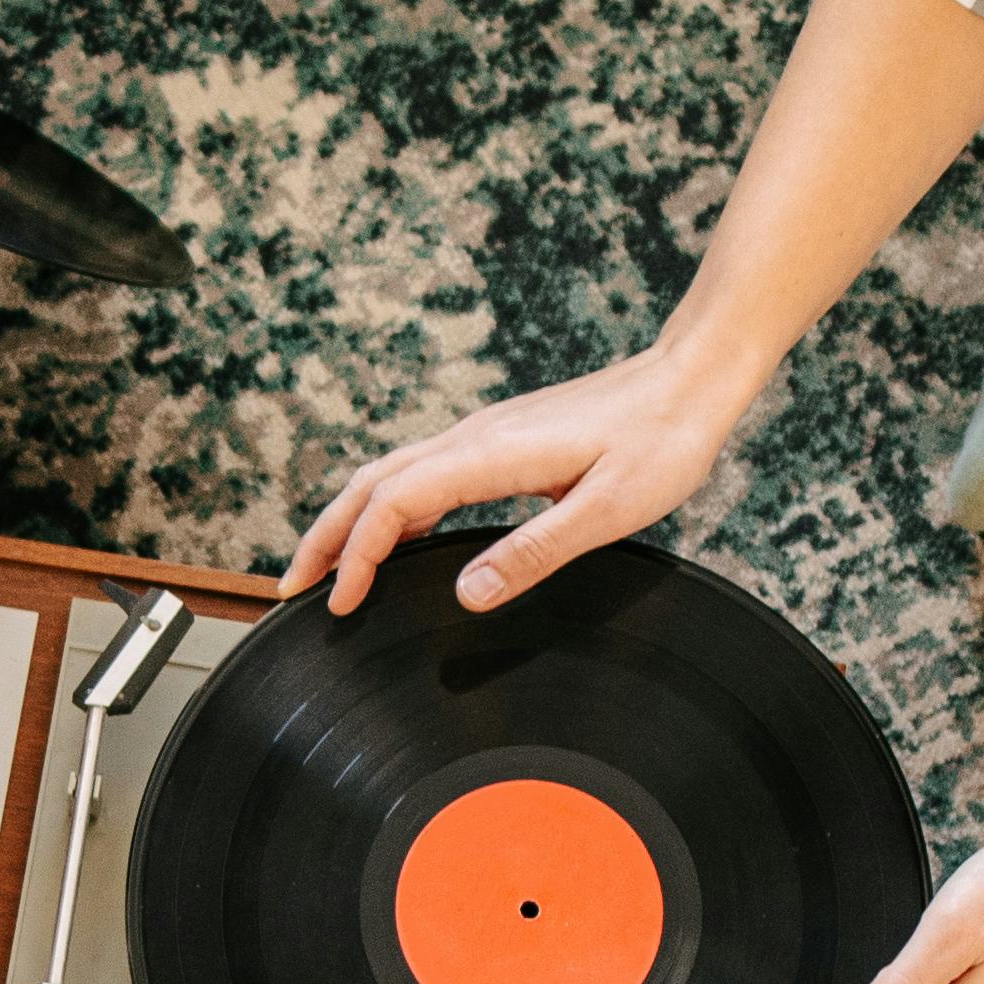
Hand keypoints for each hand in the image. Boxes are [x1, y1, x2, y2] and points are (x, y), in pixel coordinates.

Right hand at [286, 339, 754, 617]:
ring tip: (327, 568)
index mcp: (490, 453)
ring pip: (393, 475)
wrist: (691, 380)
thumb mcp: (608, 510)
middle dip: (325, 537)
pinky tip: (396, 538)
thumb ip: (535, 553)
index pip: (393, 504)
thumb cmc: (661, 442)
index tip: (337, 604)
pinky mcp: (502, 440)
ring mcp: (485, 434)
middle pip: (373, 484)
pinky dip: (391, 508)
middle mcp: (475, 437)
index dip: (355, 555)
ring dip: (352, 520)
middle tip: (293, 590)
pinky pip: (425, 473)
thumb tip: (467, 595)